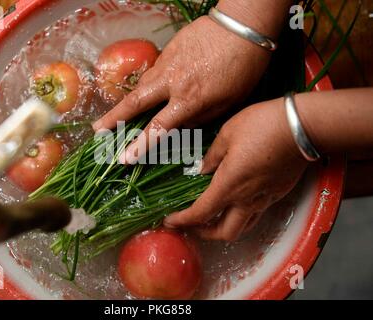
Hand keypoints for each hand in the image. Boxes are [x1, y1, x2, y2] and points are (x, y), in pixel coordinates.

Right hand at [93, 16, 270, 162]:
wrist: (241, 26)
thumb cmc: (242, 69)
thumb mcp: (227, 102)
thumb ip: (200, 117)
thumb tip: (180, 126)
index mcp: (188, 100)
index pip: (157, 128)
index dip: (138, 145)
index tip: (123, 158)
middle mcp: (171, 83)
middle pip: (135, 103)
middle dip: (113, 119)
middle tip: (97, 130)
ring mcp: (166, 64)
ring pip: (140, 86)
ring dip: (124, 103)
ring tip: (112, 116)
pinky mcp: (167, 50)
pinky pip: (152, 72)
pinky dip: (145, 85)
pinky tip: (146, 91)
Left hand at [164, 98, 308, 240]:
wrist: (303, 126)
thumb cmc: (262, 125)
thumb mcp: (227, 134)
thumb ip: (212, 156)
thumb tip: (203, 169)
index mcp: (229, 185)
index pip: (200, 214)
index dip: (182, 221)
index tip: (170, 221)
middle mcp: (247, 199)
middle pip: (224, 233)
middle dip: (204, 233)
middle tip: (191, 224)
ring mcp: (265, 199)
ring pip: (243, 228)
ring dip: (224, 229)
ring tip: (212, 218)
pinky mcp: (278, 194)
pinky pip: (257, 214)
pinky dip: (241, 216)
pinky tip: (236, 201)